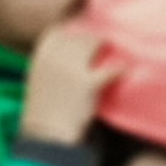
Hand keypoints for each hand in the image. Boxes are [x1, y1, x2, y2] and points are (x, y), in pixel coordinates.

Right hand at [19, 23, 116, 145]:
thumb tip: (73, 46)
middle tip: (104, 45)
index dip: (74, 31)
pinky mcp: (88, 84)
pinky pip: (110, 69)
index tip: (83, 37)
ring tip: (114, 53)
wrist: (47, 135)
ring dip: (105, 47)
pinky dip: (119, 69)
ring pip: (93, 44)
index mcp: (40, 55)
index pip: (59, 31)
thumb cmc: (45, 109)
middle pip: (79, 37)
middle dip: (92, 40)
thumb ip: (52, 61)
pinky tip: (125, 69)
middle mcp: (54, 57)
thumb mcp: (40, 78)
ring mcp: (71, 68)